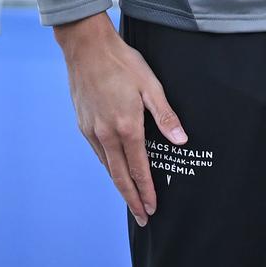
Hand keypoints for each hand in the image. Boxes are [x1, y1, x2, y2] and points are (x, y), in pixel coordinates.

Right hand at [53, 12, 187, 226]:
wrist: (87, 49)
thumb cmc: (123, 63)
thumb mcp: (151, 86)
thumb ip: (166, 116)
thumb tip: (181, 141)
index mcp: (126, 126)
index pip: (138, 168)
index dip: (146, 190)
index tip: (152, 208)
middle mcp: (106, 134)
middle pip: (120, 176)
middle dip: (132, 198)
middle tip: (142, 217)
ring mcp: (92, 130)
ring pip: (107, 167)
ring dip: (119, 185)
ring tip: (130, 200)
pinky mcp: (83, 124)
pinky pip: (98, 153)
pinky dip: (108, 167)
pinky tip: (114, 171)